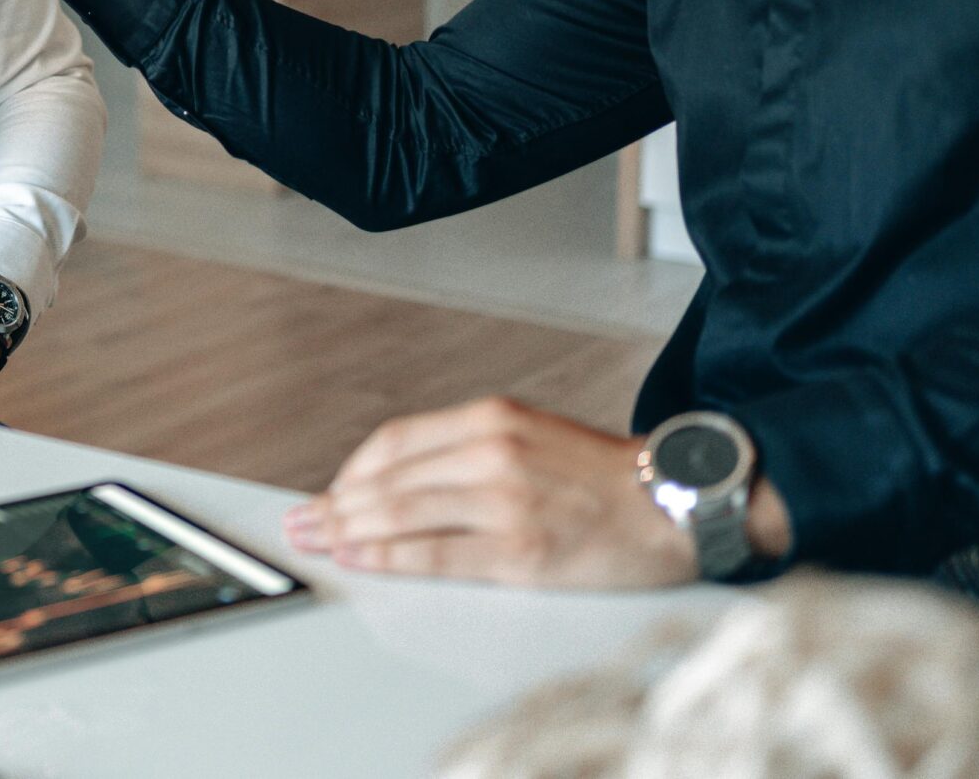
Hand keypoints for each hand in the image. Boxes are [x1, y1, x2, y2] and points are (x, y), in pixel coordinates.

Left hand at [282, 397, 707, 588]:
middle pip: (389, 479)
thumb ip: (469, 450)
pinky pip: (436, 555)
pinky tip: (363, 560)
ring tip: (320, 543)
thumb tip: (401, 480)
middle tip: (302, 522)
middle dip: (335, 504)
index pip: (395, 441)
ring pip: (403, 515)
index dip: (351, 471)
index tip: (328, 493)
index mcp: (492, 418)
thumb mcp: (531, 435)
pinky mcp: (521, 551)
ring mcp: (505, 502)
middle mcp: (492, 452)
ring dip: (349, 530)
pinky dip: (389, 557)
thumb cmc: (604, 477)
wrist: (676, 503)